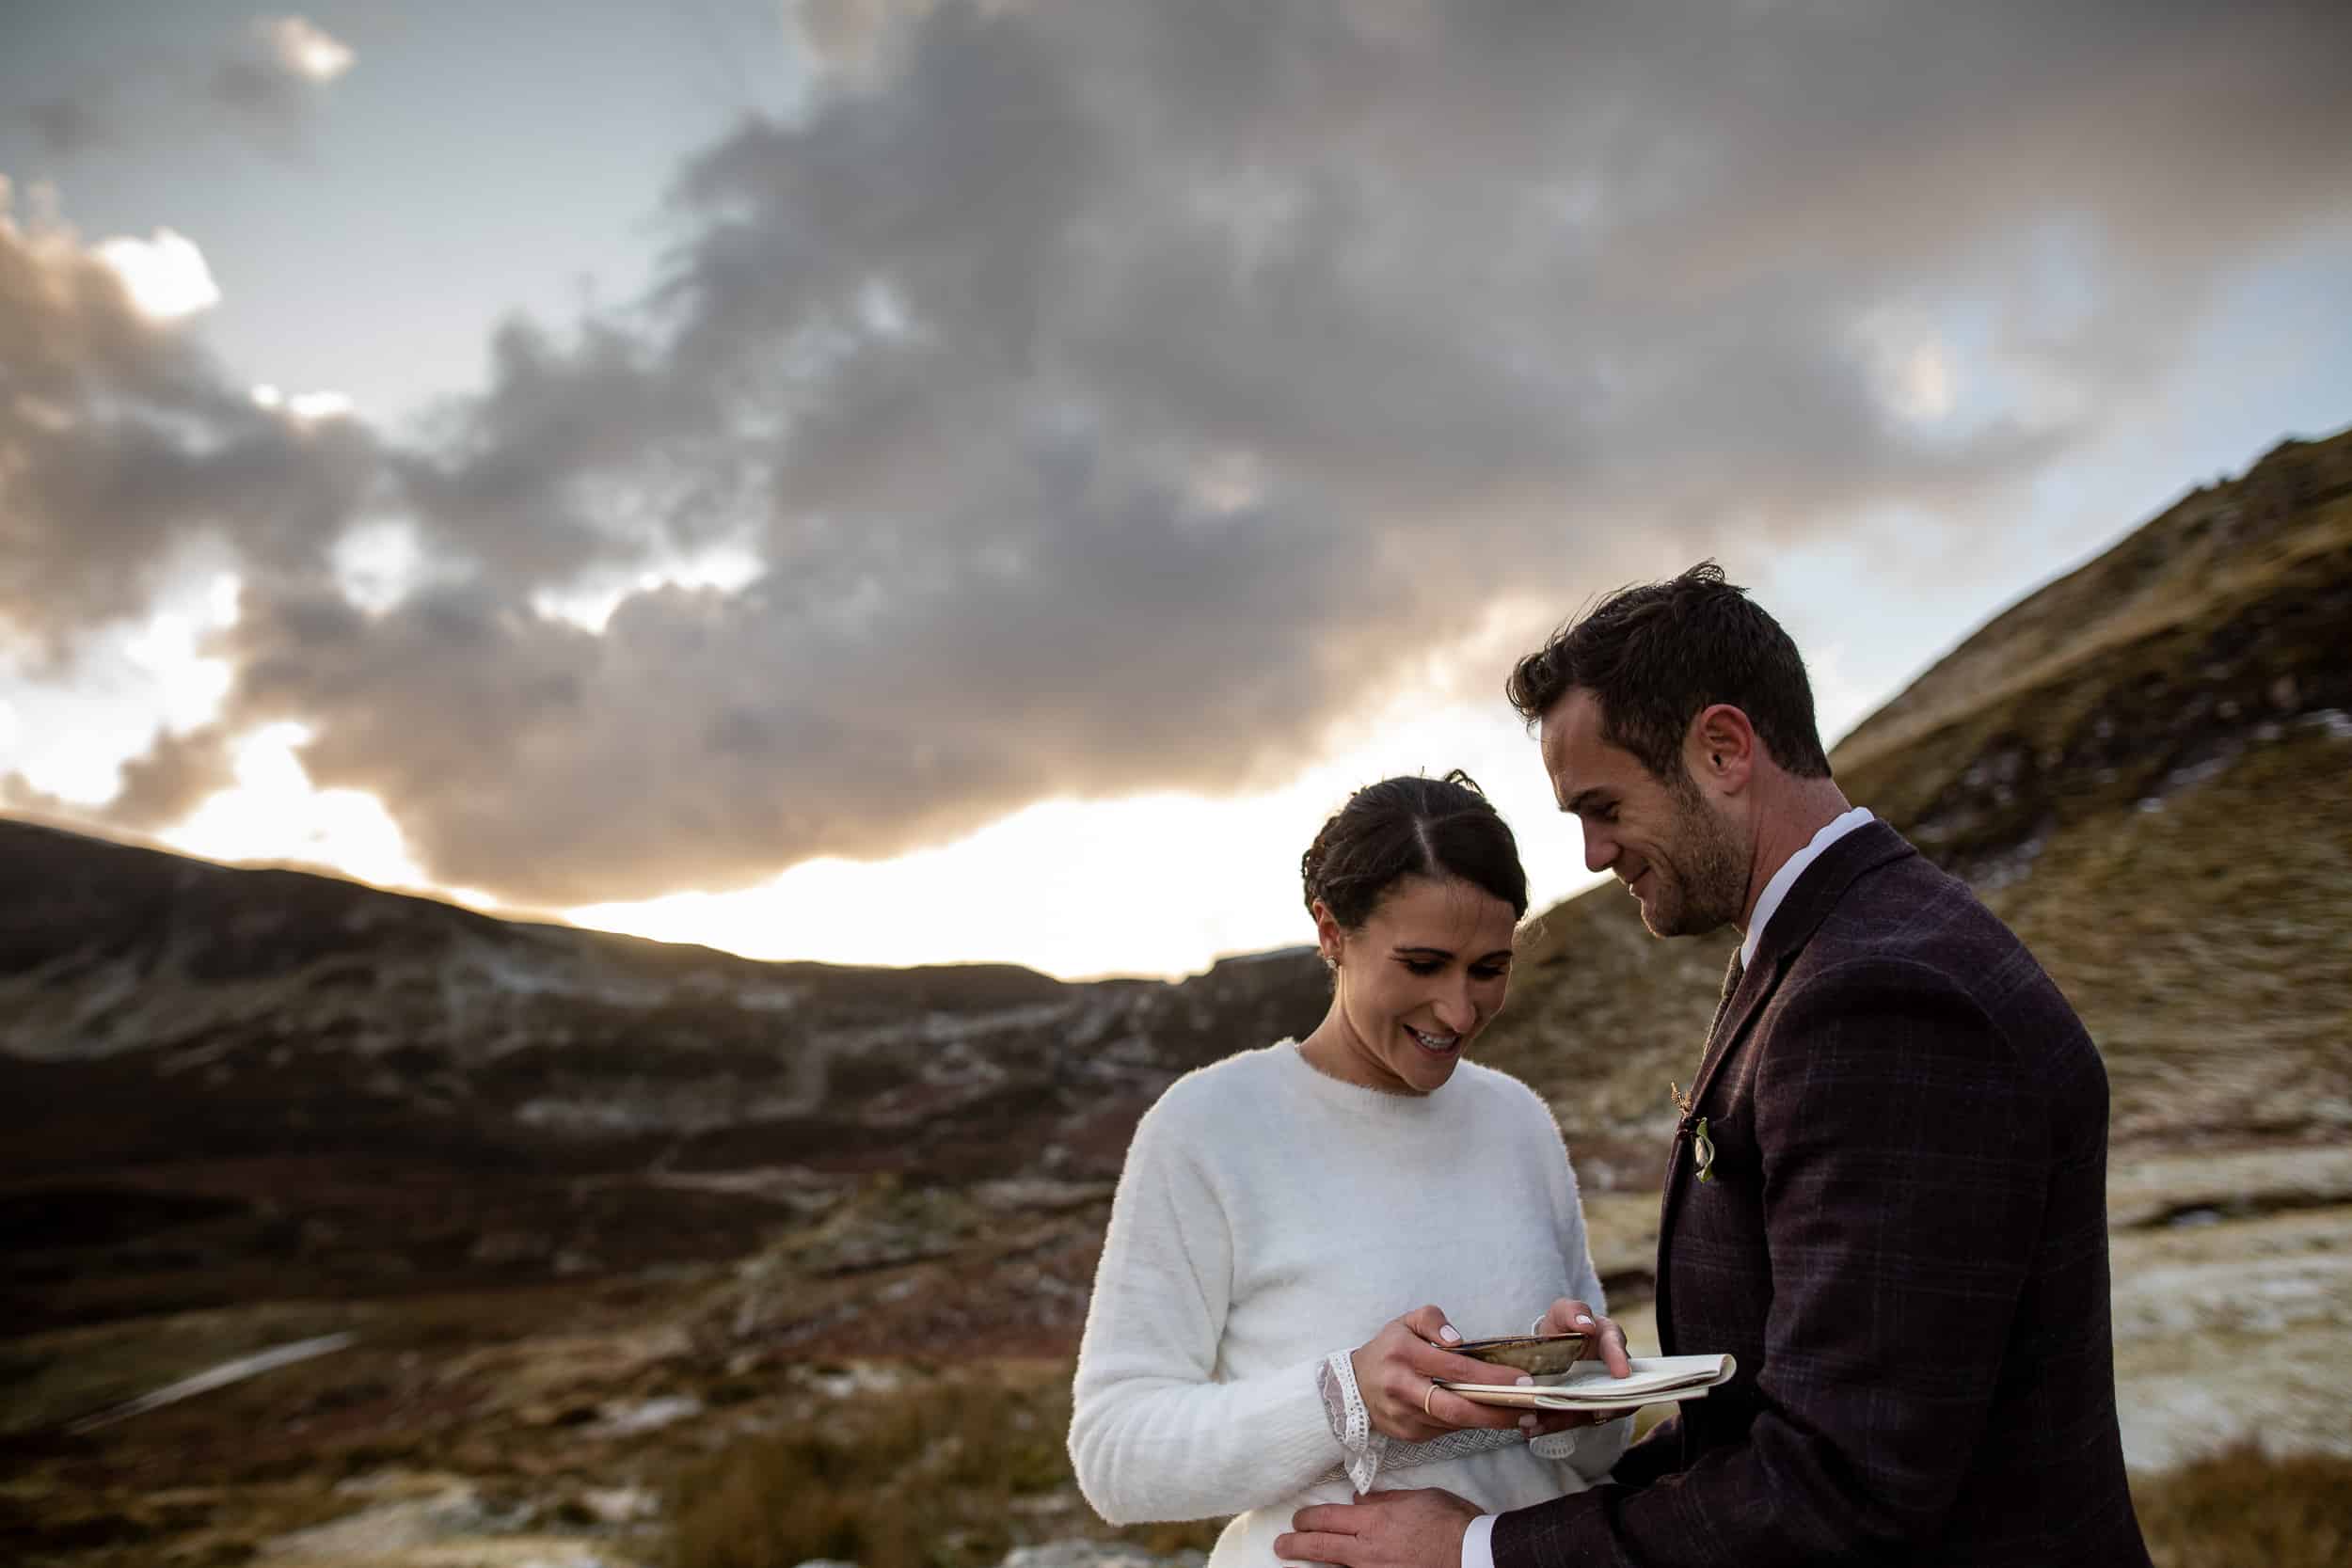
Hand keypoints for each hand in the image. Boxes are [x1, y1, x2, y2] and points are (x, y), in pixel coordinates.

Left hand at [1276, 1487, 1478, 1567]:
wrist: (1474, 1554)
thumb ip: (1385, 1500)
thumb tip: (1360, 1498)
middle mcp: (1369, 1549)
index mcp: (1375, 1520)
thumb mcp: (1418, 1498)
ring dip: (1314, 1564)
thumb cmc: (1451, 1523)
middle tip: (1282, 1545)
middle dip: (1295, 1545)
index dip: (1307, 1520)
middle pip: (1321, 1547)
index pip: (1327, 1518)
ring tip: (1297, 1559)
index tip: (1298, 1520)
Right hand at [1351, 1305, 1528, 1440]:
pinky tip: (1487, 1417)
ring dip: (1489, 1422)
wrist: (1351, 1386)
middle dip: (1497, 1412)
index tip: (1522, 1381)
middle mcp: (1402, 1388)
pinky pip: (1445, 1432)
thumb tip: (1459, 1341)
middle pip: (1457, 1409)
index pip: (1456, 1369)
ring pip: (1454, 1424)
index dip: (1491, 1377)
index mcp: (1404, 1354)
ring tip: (1519, 1415)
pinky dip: (1468, 1425)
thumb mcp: (1406, 1322)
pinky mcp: (1407, 1436)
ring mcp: (1404, 1417)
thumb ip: (1433, 1320)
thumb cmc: (1388, 1349)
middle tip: (1529, 1411)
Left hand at [1533, 1295, 1637, 1428]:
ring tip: (1538, 1423)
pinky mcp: (1581, 1412)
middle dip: (1605, 1405)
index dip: (1620, 1359)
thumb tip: (1587, 1326)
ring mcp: (1598, 1396)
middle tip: (1594, 1413)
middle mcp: (1611, 1374)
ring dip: (1566, 1419)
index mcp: (1610, 1343)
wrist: (1550, 1351)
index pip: (1618, 1349)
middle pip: (1615, 1394)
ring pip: (1588, 1413)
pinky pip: (1569, 1421)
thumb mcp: (1563, 1313)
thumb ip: (1573, 1312)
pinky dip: (1551, 1425)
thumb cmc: (1563, 1327)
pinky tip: (1531, 1427)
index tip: (1621, 1373)